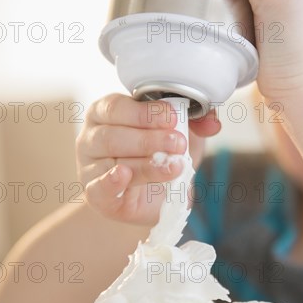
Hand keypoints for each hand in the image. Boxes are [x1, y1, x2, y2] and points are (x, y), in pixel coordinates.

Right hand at [75, 94, 219, 224]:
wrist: (158, 196)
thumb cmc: (161, 154)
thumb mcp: (182, 132)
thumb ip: (196, 120)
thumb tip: (213, 121)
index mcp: (107, 113)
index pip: (117, 106)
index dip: (145, 112)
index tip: (173, 117)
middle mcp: (92, 137)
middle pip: (113, 134)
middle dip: (149, 139)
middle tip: (178, 143)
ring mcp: (90, 167)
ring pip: (113, 161)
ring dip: (147, 163)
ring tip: (174, 165)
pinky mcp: (96, 196)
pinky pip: (97, 189)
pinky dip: (110, 182)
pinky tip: (124, 175)